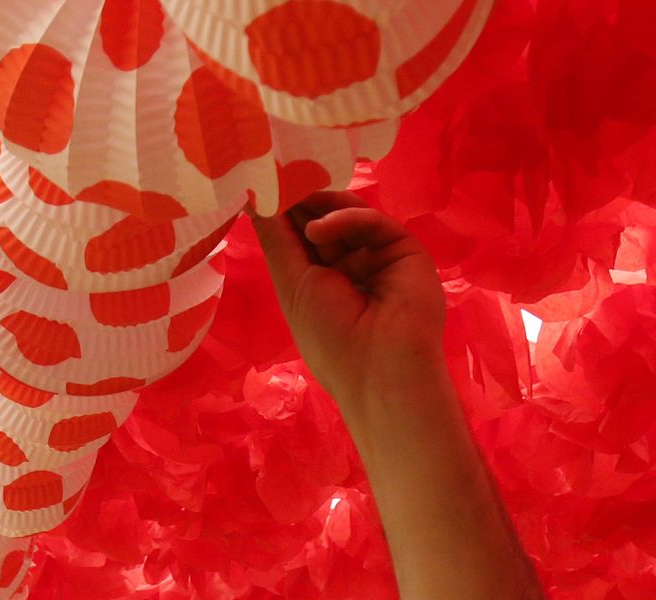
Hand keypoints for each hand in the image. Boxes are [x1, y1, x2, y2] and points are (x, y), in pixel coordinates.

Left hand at [249, 191, 448, 412]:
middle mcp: (349, 268)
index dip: (283, 213)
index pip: (301, 238)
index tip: (259, 185)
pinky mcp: (403, 248)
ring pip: (348, 216)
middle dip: (300, 201)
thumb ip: (276, 238)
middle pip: (324, 221)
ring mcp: (377, 257)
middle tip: (276, 176)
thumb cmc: (328, 337)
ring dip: (320, 207)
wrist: (381, 368)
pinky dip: (345, 219)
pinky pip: (372, 222)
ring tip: (294, 201)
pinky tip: (320, 230)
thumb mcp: (291, 284)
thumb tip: (252, 198)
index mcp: (321, 283)